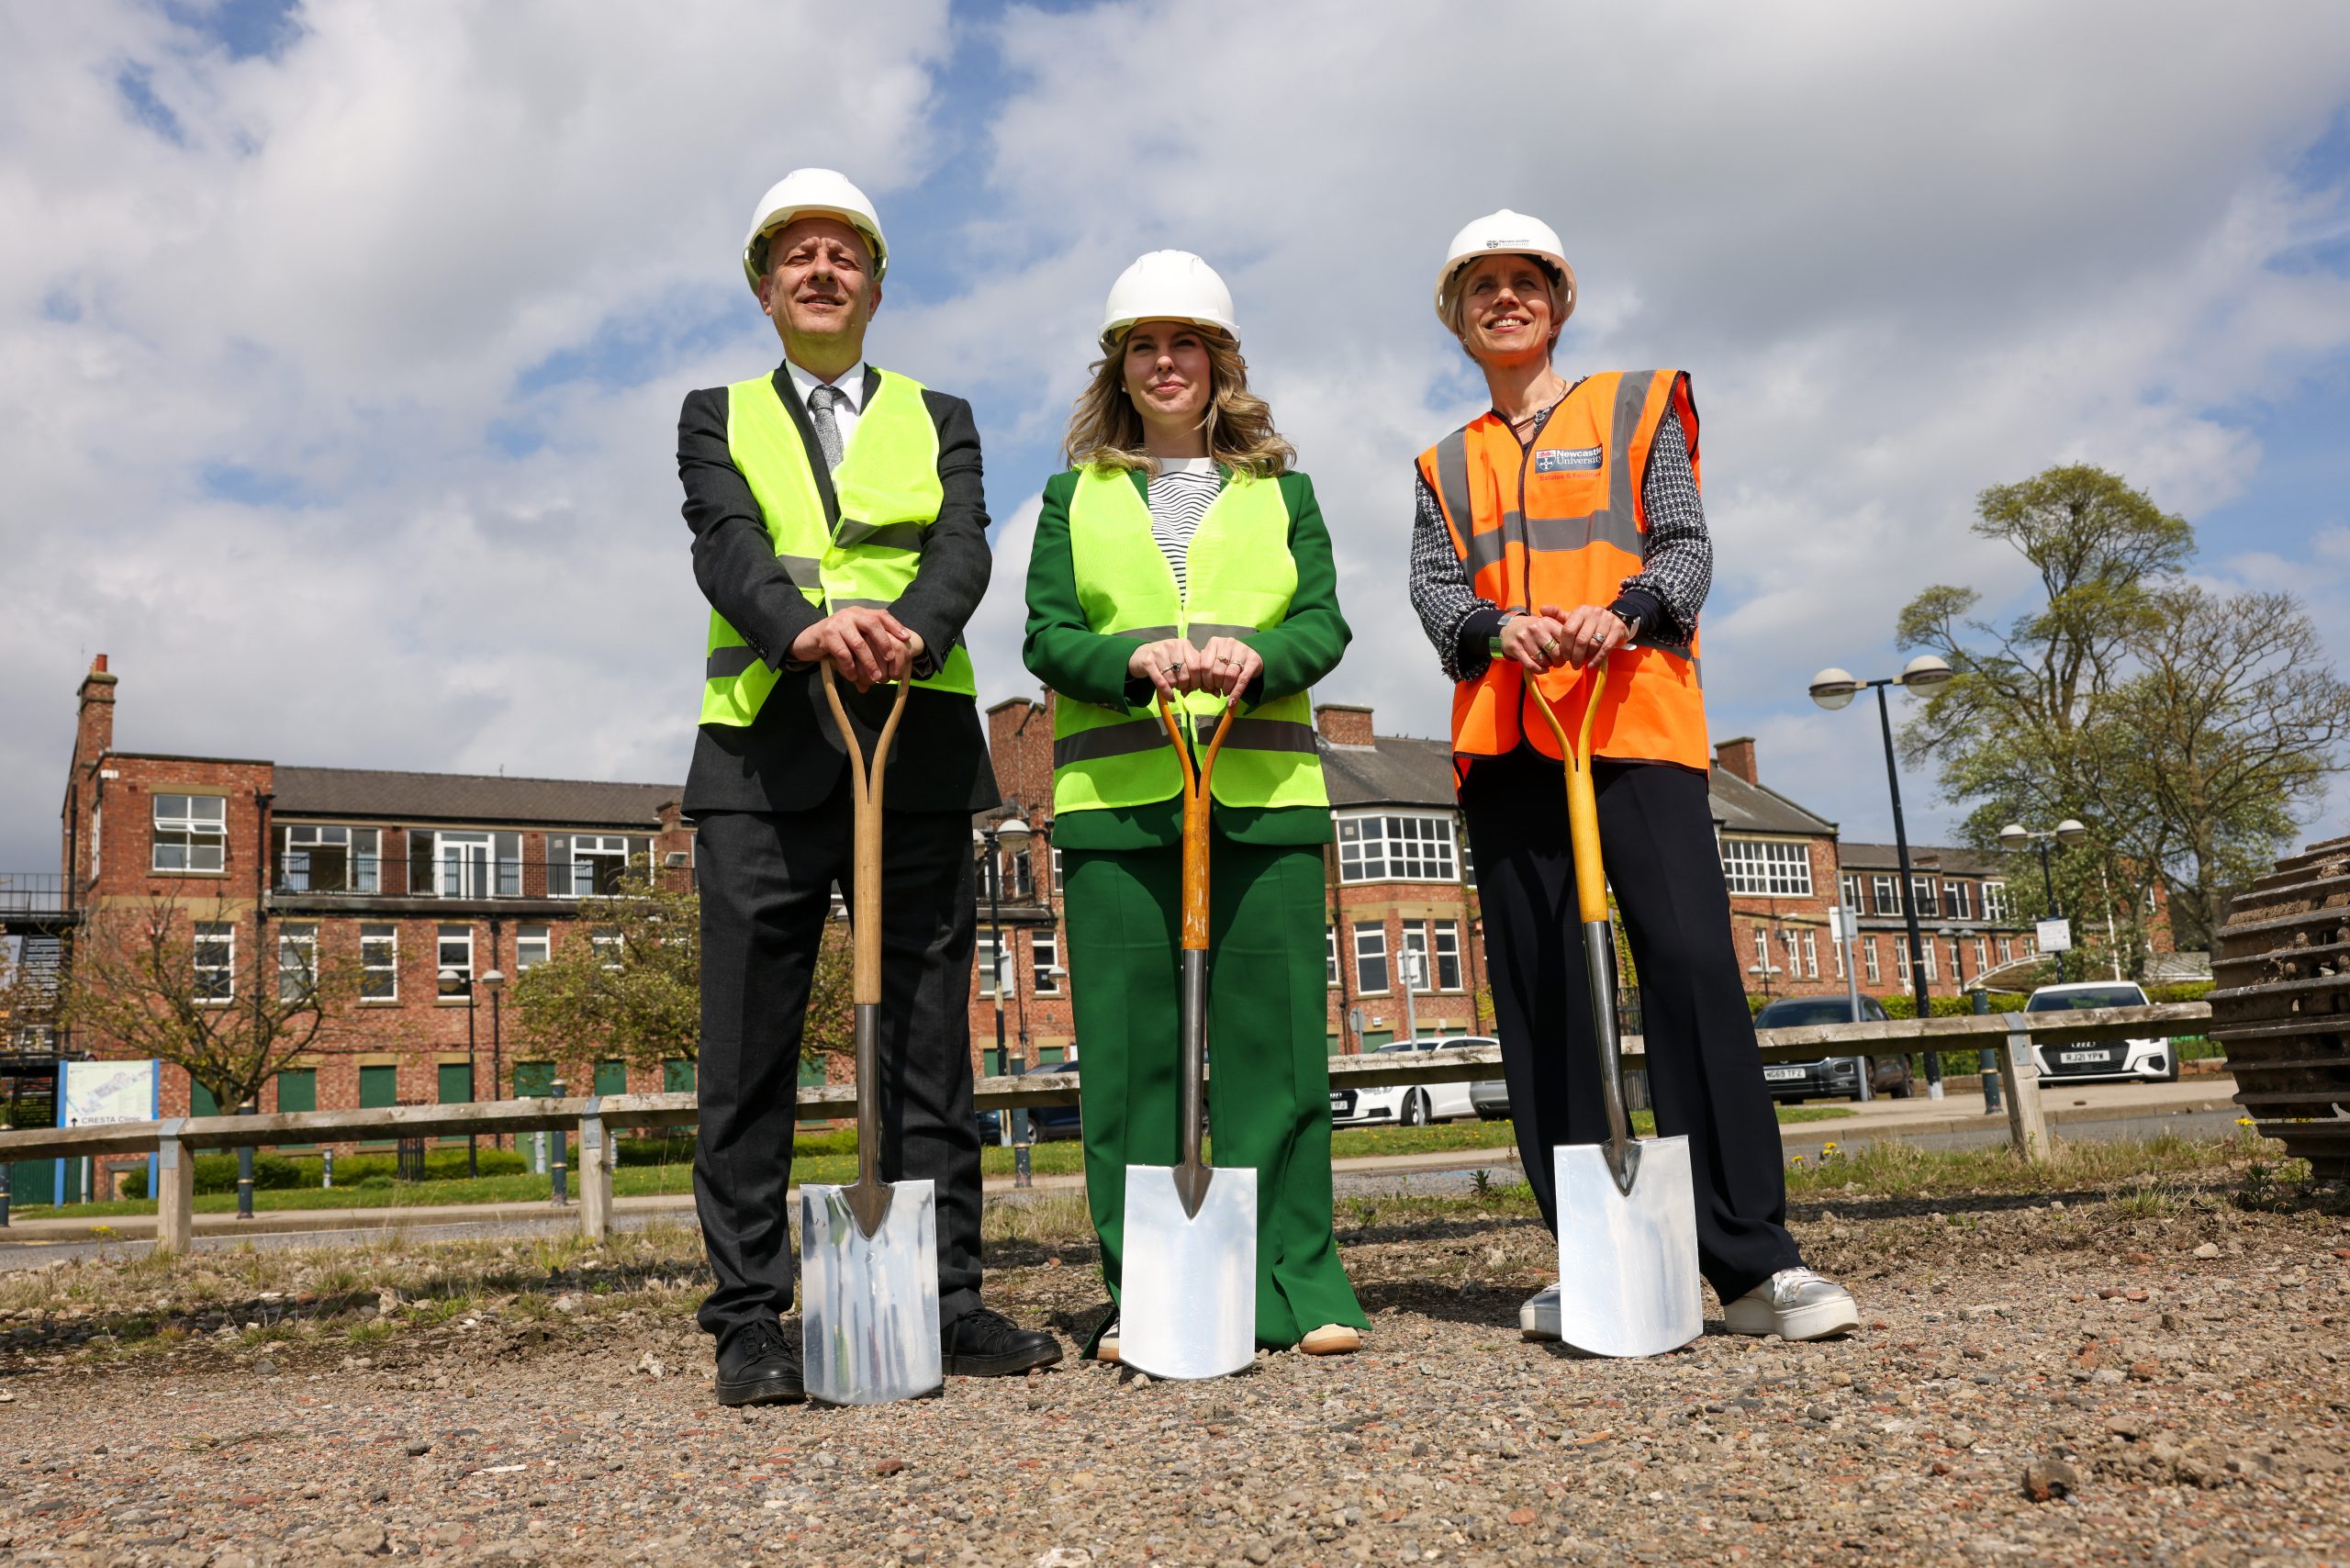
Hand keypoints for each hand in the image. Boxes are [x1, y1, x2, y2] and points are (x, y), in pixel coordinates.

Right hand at [790, 605, 914, 689]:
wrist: (807, 641)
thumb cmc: (835, 642)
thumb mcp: (853, 640)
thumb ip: (868, 648)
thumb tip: (887, 669)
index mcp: (859, 613)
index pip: (881, 615)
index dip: (895, 626)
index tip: (906, 638)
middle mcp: (850, 614)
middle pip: (873, 624)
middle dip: (884, 643)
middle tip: (891, 659)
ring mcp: (837, 623)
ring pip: (859, 643)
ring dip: (869, 662)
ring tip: (875, 678)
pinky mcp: (826, 634)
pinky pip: (843, 653)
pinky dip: (850, 667)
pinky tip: (853, 677)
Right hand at [1127, 637, 1203, 699]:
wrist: (1141, 654)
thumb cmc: (1166, 658)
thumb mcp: (1181, 658)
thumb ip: (1194, 668)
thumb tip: (1211, 689)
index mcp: (1184, 644)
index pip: (1197, 666)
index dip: (1197, 680)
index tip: (1195, 686)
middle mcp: (1172, 645)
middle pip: (1185, 674)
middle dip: (1185, 685)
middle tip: (1182, 687)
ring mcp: (1158, 652)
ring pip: (1172, 679)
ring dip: (1174, 687)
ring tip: (1173, 685)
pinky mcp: (1147, 662)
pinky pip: (1160, 682)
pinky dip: (1166, 692)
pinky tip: (1170, 696)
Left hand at [1193, 634, 1263, 698]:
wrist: (1251, 656)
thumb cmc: (1228, 661)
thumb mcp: (1215, 662)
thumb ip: (1206, 672)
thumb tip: (1199, 689)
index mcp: (1214, 643)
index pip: (1204, 665)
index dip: (1205, 680)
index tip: (1208, 687)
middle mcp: (1228, 643)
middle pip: (1217, 671)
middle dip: (1216, 685)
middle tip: (1218, 689)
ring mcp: (1242, 650)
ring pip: (1230, 675)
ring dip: (1226, 688)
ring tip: (1226, 692)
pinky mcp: (1253, 659)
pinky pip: (1243, 680)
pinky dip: (1236, 693)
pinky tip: (1232, 701)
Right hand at [1498, 609, 1569, 671]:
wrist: (1510, 627)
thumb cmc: (1535, 628)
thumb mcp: (1548, 624)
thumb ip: (1563, 632)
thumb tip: (1578, 648)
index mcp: (1548, 622)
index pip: (1565, 640)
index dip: (1569, 651)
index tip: (1567, 655)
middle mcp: (1536, 628)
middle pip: (1555, 652)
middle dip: (1559, 661)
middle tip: (1559, 663)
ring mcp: (1525, 638)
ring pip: (1543, 660)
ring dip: (1548, 665)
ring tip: (1548, 663)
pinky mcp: (1515, 648)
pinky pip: (1531, 665)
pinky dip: (1539, 670)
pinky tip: (1543, 669)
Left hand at [1543, 602, 1632, 668]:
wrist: (1615, 620)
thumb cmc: (1589, 623)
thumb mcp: (1574, 619)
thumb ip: (1558, 616)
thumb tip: (1542, 609)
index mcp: (1581, 611)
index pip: (1568, 630)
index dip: (1565, 646)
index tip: (1564, 656)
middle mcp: (1594, 613)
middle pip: (1581, 640)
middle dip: (1575, 655)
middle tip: (1572, 665)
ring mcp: (1607, 620)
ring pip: (1593, 644)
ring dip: (1586, 657)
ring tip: (1581, 664)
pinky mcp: (1618, 628)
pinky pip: (1606, 647)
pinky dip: (1597, 658)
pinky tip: (1591, 665)